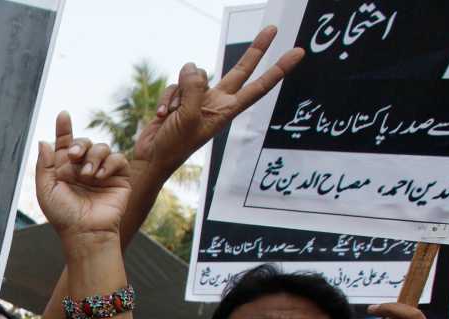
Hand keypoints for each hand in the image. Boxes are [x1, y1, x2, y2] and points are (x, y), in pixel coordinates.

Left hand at [35, 112, 130, 237]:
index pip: (65, 144)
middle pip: (84, 142)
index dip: (63, 128)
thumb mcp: (46, 189)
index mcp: (65, 169)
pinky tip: (100, 176)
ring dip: (93, 157)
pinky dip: (109, 163)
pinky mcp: (119, 177)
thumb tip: (43, 141)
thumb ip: (44, 165)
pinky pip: (117, 158)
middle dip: (79, 144)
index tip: (62, 115)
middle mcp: (83, 168)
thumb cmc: (64, 215)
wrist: (85, 231)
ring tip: (88, 175)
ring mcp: (101, 172)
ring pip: (101, 147)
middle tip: (74, 156)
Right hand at [131, 27, 304, 175]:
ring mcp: (199, 98)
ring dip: (180, 91)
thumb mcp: (189, 117)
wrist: (151, 159)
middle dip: (256, 49)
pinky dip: (167, 97)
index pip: (259, 87)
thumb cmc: (174, 146)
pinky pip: (176, 84)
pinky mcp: (181, 97)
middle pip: (241, 70)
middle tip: (273, 28)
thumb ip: (195, 89)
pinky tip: (162, 115)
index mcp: (226, 110)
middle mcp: (217, 101)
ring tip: (174, 114)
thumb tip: (193, 68)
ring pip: (195, 75)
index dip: (278, 70)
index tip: (297, 53)